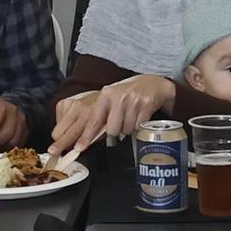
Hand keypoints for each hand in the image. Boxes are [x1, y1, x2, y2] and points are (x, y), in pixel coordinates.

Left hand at [46, 75, 174, 157]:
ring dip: (128, 129)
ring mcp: (133, 101)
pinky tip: (138, 117)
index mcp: (106, 95)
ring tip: (130, 119)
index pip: (94, 120)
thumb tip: (87, 136)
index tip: (79, 147)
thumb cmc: (127, 94)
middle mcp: (118, 97)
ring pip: (126, 130)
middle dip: (115, 134)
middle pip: (112, 130)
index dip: (86, 136)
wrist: (151, 83)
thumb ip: (100, 114)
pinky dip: (138, 126)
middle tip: (118, 129)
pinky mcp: (146, 105)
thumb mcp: (111, 99)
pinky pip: (139, 126)